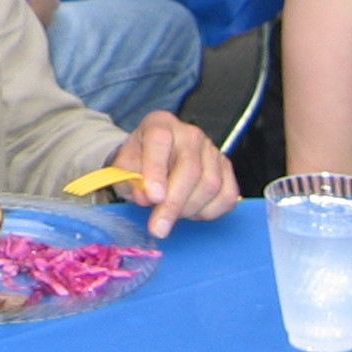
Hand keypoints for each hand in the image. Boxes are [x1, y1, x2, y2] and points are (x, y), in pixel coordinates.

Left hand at [108, 110, 238, 237]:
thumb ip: (130, 180)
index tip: (153, 197)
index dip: (156, 170)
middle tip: (158, 227)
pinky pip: (227, 195)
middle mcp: (189, 133)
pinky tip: (191, 212)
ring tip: (171, 215)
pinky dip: (209, 212)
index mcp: (159, 125)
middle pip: (190, 169)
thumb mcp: (124, 169)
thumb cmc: (138, 163)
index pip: (159, 141)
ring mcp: (211, 149)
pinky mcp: (225, 167)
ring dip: (189, 209)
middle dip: (173, 204)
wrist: (154, 161)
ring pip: (210, 185)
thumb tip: (145, 197)